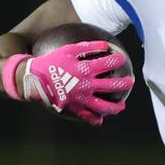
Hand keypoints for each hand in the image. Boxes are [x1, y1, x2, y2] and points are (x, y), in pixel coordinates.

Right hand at [4, 42, 131, 124]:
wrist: (33, 79)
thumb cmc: (50, 62)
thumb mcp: (67, 50)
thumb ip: (87, 47)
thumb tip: (105, 45)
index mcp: (85, 69)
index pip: (108, 63)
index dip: (117, 59)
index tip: (122, 58)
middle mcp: (86, 85)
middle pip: (112, 86)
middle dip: (124, 83)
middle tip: (130, 81)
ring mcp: (81, 99)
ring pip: (104, 106)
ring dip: (115, 107)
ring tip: (121, 106)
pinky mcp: (74, 108)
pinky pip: (88, 116)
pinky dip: (96, 119)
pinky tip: (101, 119)